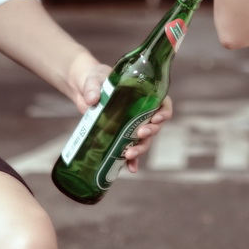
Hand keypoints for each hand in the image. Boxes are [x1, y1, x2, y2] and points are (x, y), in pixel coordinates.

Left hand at [64, 51, 173, 174]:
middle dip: (151, 132)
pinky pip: (130, 150)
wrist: (84, 90)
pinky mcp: (120, 136)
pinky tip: (130, 168)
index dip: (164, 113)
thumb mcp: (94, 80)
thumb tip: (92, 100)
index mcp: (143, 95)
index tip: (156, 118)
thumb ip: (93, 88)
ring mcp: (132, 126)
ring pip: (144, 140)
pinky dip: (132, 161)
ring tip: (129, 154)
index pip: (163, 104)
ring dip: (140, 149)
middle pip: (155, 125)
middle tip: (140, 134)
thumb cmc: (94, 79)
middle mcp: (141, 112)